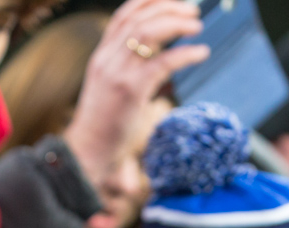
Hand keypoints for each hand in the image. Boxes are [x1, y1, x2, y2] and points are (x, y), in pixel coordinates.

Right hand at [63, 0, 207, 189]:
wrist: (88, 151)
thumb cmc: (104, 125)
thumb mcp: (110, 89)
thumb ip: (127, 69)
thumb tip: (156, 58)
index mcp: (102, 56)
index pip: (124, 15)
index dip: (148, 1)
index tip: (173, 0)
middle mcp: (107, 59)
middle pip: (139, 18)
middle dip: (169, 8)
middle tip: (194, 12)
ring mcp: (117, 73)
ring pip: (148, 32)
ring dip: (177, 24)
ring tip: (197, 27)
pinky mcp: (131, 91)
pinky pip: (162, 62)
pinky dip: (185, 53)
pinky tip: (201, 53)